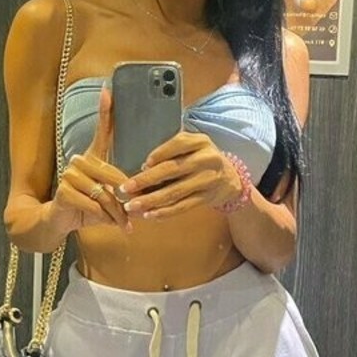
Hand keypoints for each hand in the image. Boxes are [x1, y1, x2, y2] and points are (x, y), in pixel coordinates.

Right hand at [52, 85, 132, 233]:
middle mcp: (80, 160)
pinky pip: (93, 204)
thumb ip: (125, 190)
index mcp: (93, 157)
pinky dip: (104, 218)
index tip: (108, 91)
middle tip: (136, 209)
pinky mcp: (64, 190)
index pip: (101, 131)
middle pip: (112, 173)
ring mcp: (70, 174)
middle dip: (127, 196)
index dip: (105, 111)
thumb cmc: (90, 207)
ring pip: (105, 193)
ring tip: (124, 223)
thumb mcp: (110, 196)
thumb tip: (147, 189)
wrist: (60, 221)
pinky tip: (107, 223)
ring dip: (117, 212)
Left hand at [117, 132, 242, 220]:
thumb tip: (142, 165)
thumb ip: (173, 148)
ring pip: (175, 192)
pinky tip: (149, 215)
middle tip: (125, 188)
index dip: (159, 154)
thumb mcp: (194, 146)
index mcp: (200, 141)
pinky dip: (165, 212)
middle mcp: (207, 159)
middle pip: (172, 170)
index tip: (141, 164)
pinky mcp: (207, 198)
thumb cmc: (201, 159)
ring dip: (150, 200)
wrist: (230, 178)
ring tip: (131, 206)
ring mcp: (208, 180)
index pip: (178, 144)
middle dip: (146, 180)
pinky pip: (183, 206)